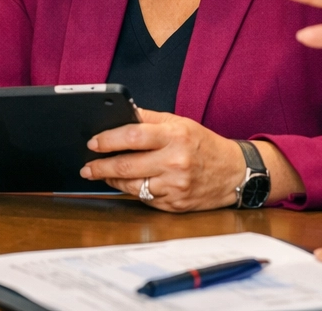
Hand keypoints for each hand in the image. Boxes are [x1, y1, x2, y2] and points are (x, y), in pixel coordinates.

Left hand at [79, 109, 245, 212]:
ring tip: (102, 174)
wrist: (234, 173)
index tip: (93, 143)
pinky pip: (145, 198)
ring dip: (112, 180)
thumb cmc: (204, 145)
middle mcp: (175, 161)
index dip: (108, 140)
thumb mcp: (181, 123)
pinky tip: (128, 184)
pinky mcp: (175, 205)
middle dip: (100, 166)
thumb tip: (121, 115)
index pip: (133, 136)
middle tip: (87, 167)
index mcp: (175, 136)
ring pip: (132, 186)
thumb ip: (150, 119)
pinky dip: (133, 191)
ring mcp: (175, 186)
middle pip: (127, 165)